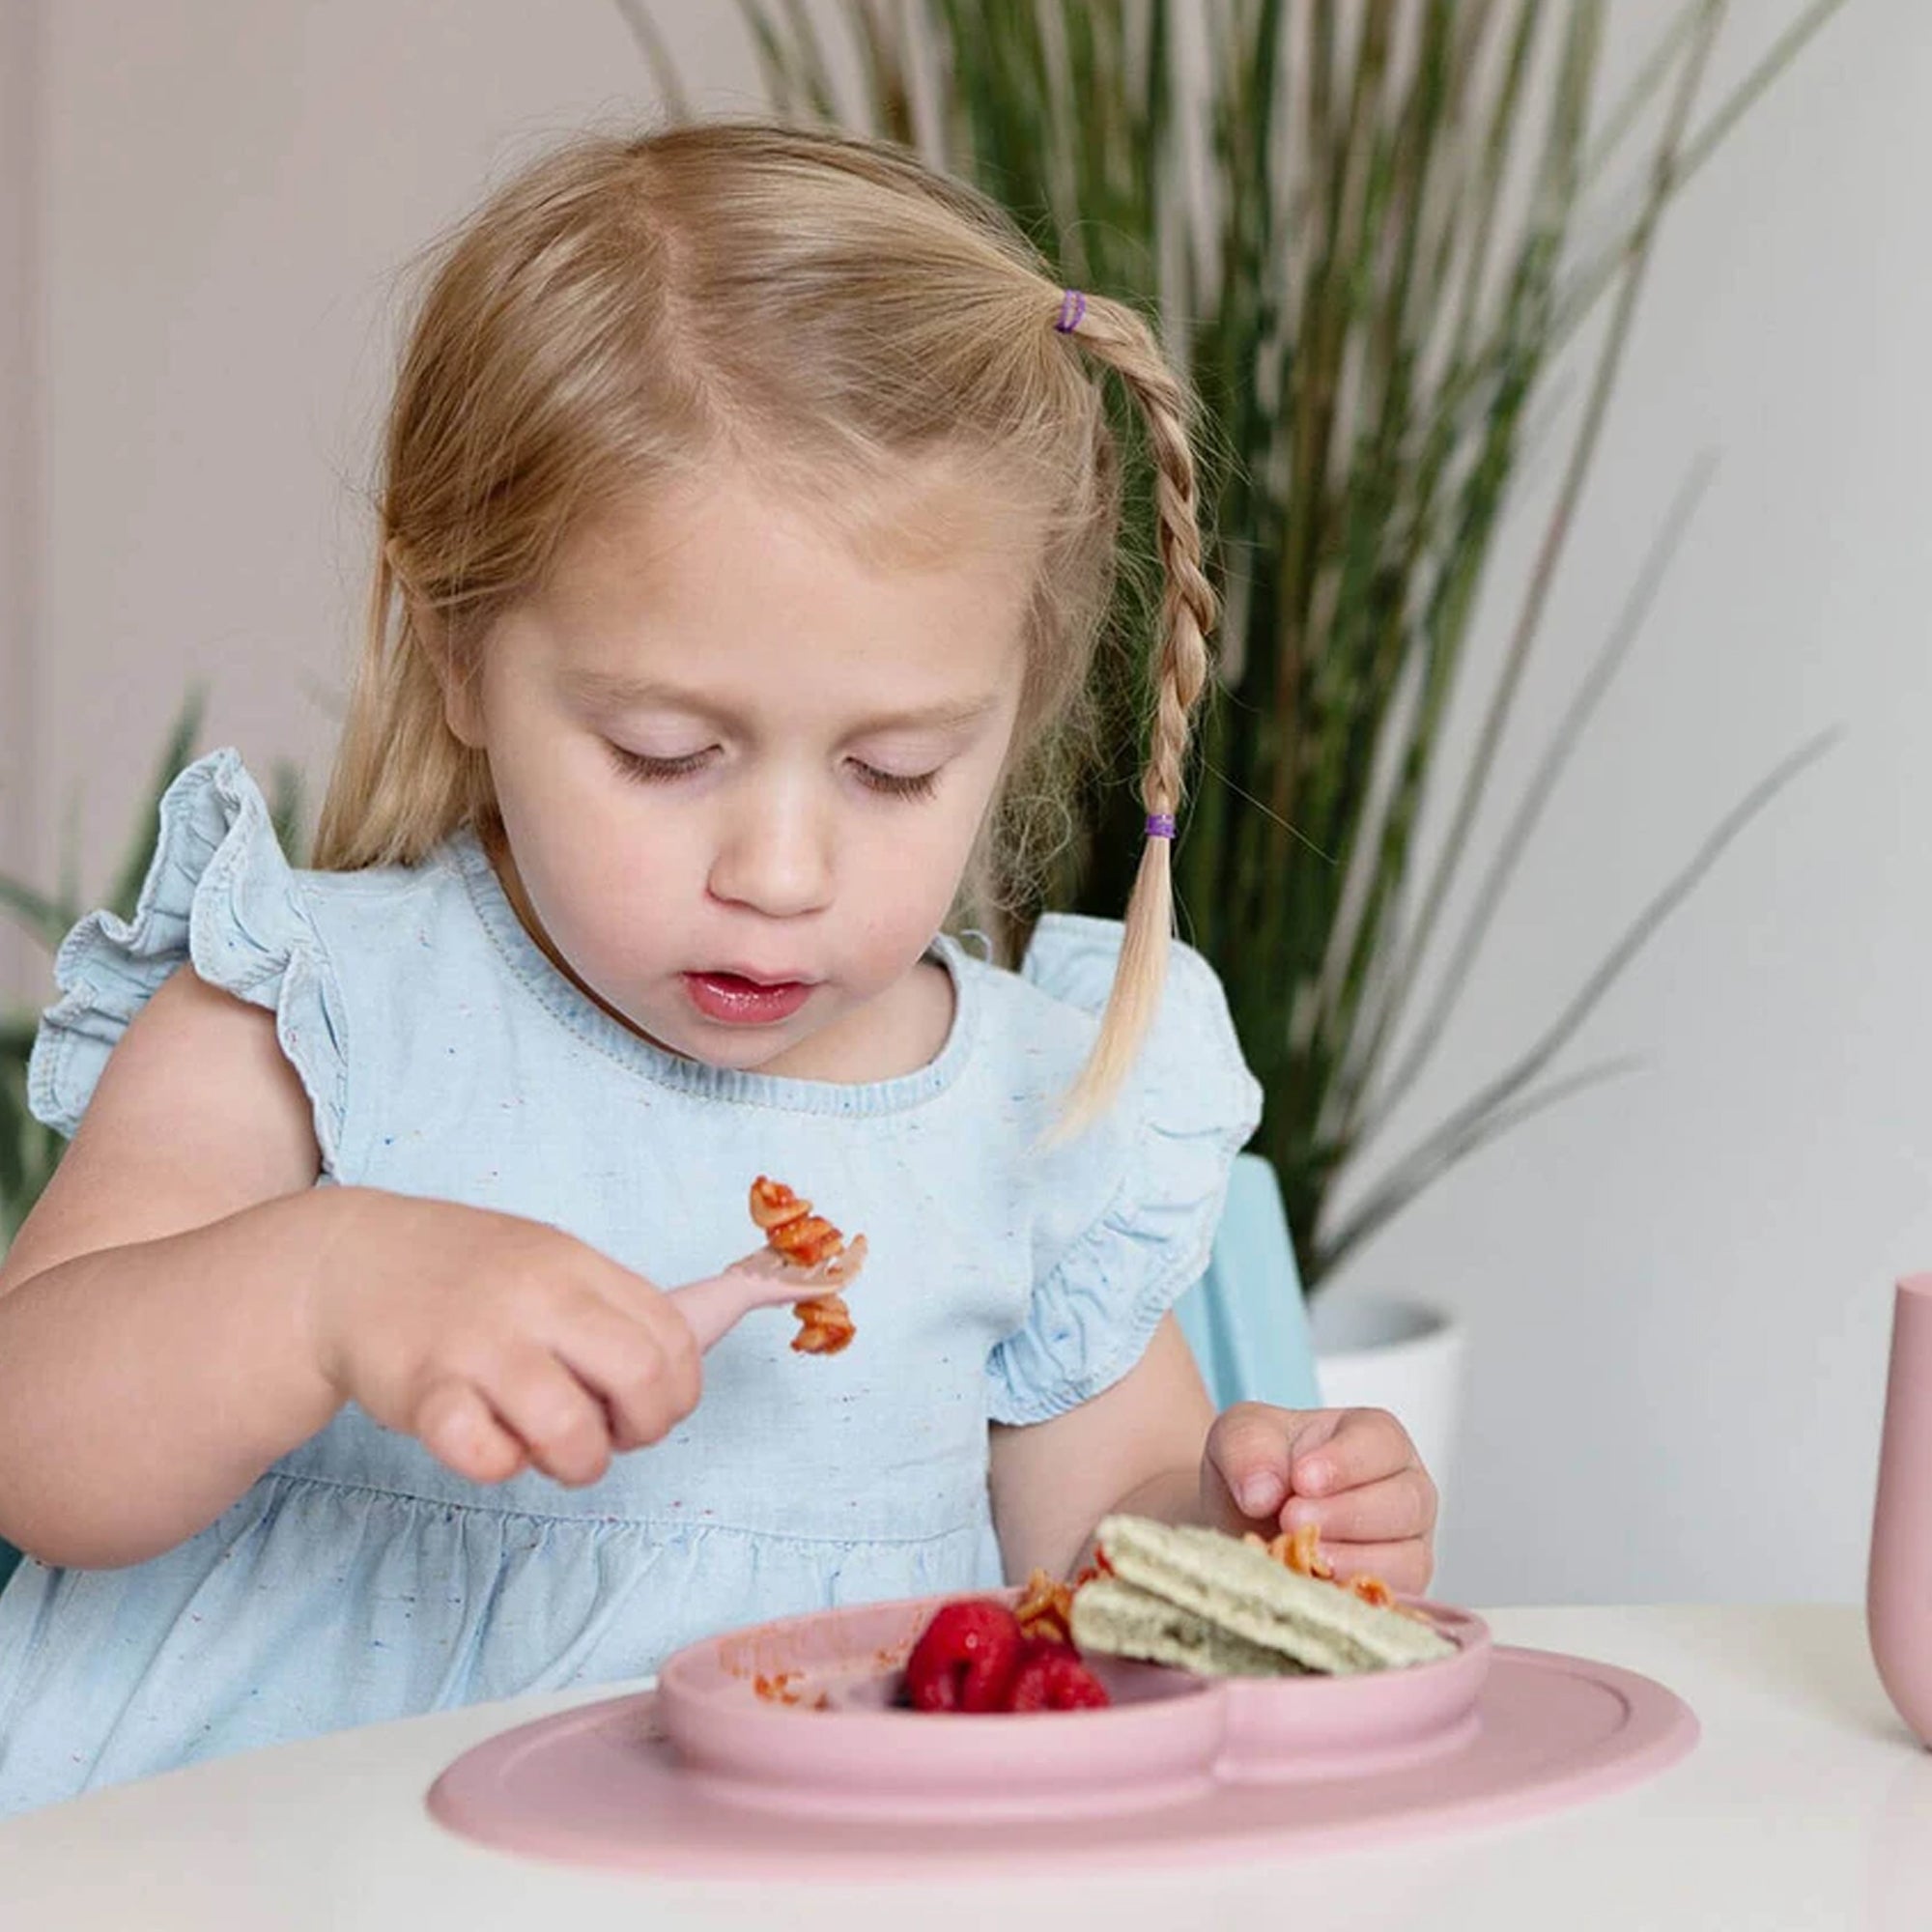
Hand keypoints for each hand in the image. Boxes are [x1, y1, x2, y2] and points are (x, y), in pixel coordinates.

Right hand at [300, 1187, 700, 1488]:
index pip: (675, 1339)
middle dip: (643, 1431)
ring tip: (549, 1450)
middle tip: (608, 1435)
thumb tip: (695, 1353)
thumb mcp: (551, 1263)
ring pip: (571, 1431)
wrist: (349, 1263)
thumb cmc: (469, 1275)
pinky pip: (485, 1457)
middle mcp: (539, 1298)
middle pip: (642, 1379)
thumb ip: (614, 1306)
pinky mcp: (423, 1391)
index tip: (645, 1406)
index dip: (677, 1392)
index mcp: (580, 1265)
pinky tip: (486, 1442)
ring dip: (576, 1463)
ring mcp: (480, 1344)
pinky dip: (498, 1466)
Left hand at [1200, 1402, 1437, 1595]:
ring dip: (1350, 1561)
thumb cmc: (1259, 1467)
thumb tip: (1262, 1493)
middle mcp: (1404, 1489)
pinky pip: (1394, 1602)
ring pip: (1408, 1559)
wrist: (1243, 1519)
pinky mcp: (1397, 1592)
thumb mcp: (1239, 1436)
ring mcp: (1406, 1544)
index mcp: (1375, 1437)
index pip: (1382, 1444)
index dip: (1345, 1463)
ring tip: (1299, 1556)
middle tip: (1291, 1520)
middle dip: (1346, 1515)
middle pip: (1406, 1503)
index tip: (1302, 1480)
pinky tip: (1312, 1586)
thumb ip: (1247, 1447)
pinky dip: (1352, 1597)